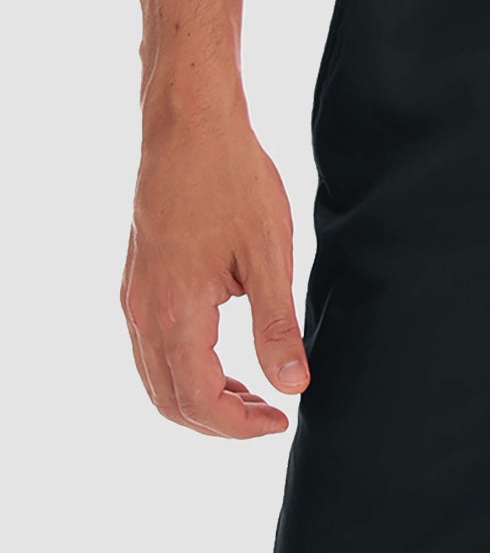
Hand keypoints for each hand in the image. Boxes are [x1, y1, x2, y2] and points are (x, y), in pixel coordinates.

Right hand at [122, 100, 307, 437]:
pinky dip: (185, 372)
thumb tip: (292, 386)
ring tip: (253, 396)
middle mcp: (144, 312)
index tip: (281, 420)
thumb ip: (276, 326)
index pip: (198, 400)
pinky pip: (152, 350)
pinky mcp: (138, 283)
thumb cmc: (233, 181)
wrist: (189, 127)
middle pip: (169, 401)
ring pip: (155, 379)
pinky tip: (225, 363)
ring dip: (201, 400)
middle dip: (219, 421)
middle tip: (270, 417)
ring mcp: (135, 298)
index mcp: (176, 312)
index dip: (239, 425)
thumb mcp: (269, 255)